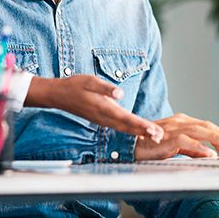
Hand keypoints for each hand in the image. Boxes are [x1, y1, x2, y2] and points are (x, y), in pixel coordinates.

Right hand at [25, 74, 163, 141]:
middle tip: (160, 137)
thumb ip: (105, 87)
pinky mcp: (101, 119)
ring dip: (139, 132)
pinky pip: (119, 127)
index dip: (141, 124)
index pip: (126, 118)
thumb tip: (120, 93)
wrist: (58, 95)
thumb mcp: (89, 80)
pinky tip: (138, 132)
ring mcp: (102, 120)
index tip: (153, 130)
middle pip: (127, 127)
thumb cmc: (74, 85)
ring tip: (154, 136)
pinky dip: (130, 130)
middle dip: (144, 132)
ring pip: (124, 129)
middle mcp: (103, 117)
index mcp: (103, 107)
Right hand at [134, 113, 218, 159]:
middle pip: (206, 126)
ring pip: (199, 131)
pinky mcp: (167, 138)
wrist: (130, 146)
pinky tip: (210, 154)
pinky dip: (199, 148)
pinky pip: (186, 142)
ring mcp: (173, 129)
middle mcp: (179, 122)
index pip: (206, 126)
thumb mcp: (175, 146)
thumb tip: (210, 153)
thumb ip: (192, 149)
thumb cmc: (150, 145)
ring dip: (215, 138)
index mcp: (181, 122)